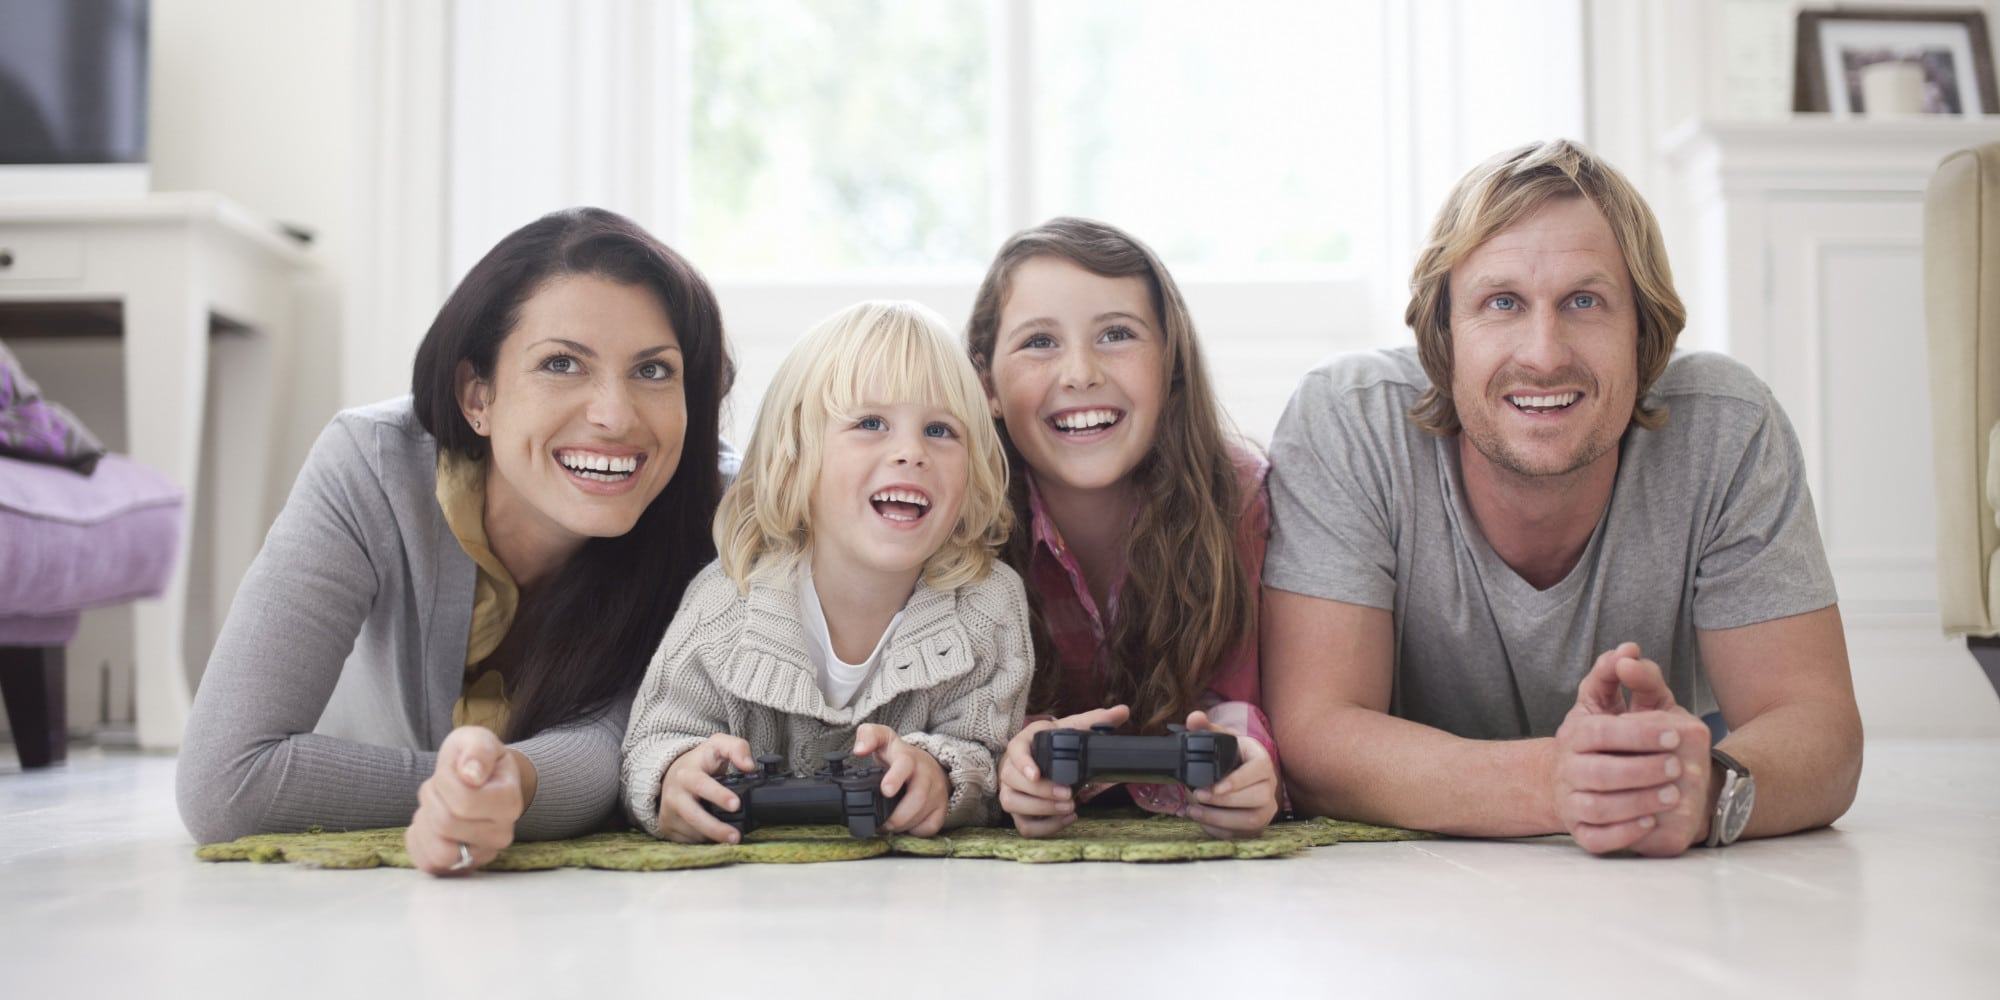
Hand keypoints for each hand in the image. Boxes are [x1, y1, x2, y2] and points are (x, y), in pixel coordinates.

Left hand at [407, 725, 528, 875]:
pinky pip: (428, 865)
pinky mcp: (460, 868)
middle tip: (439, 787)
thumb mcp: (476, 739)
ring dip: (425, 823)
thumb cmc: (474, 759)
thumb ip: (478, 749)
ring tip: (434, 806)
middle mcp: (501, 835)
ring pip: (439, 853)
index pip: (463, 802)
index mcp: (509, 803)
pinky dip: (420, 842)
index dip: (444, 781)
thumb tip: (471, 775)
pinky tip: (428, 824)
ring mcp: (481, 855)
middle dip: (431, 798)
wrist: (478, 780)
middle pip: (446, 825)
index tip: (451, 769)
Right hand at [657, 733, 757, 843]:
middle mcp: (674, 794)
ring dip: (713, 837)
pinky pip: (687, 840)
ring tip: (730, 836)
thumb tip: (749, 766)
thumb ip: (737, 748)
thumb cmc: (699, 762)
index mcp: (687, 774)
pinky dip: (703, 840)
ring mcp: (668, 812)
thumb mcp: (718, 745)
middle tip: (736, 836)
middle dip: (716, 829)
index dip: (718, 795)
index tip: (736, 804)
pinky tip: (714, 836)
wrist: (671, 773)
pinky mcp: (666, 826)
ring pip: (692, 832)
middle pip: (694, 816)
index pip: (702, 784)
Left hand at [853, 724, 949, 835]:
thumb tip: (859, 750)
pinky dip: (915, 831)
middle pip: (917, 798)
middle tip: (881, 823)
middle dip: (896, 816)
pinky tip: (905, 825)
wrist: (928, 764)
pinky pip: (931, 826)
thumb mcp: (883, 739)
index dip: (895, 777)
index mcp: (907, 757)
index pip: (905, 764)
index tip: (885, 790)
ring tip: (888, 826)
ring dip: (902, 825)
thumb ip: (868, 736)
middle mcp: (926, 773)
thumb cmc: (899, 756)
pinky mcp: (942, 807)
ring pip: (923, 814)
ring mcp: (937, 791)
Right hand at [997, 705, 1129, 837]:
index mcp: (1022, 744)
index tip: (1036, 774)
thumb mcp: (1072, 728)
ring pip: (1013, 804)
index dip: (1023, 764)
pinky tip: (1067, 819)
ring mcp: (1010, 791)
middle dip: (1041, 792)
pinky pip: (1024, 826)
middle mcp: (1010, 769)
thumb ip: (1096, 720)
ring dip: (1042, 810)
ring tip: (1070, 808)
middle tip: (1069, 795)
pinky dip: (1045, 827)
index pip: (1015, 752)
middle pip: (1013, 782)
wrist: (1044, 756)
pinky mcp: (1018, 812)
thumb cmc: (1055, 742)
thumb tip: (1122, 711)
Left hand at [1184, 710, 1279, 838]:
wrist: (1240, 773)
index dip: (1237, 781)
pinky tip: (1202, 822)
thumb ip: (1205, 727)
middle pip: (1256, 798)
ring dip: (1220, 819)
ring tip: (1194, 811)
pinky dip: (1220, 831)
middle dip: (1224, 802)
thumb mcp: (1221, 738)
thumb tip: (1193, 718)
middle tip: (1198, 797)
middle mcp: (1271, 785)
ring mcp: (1267, 808)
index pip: (1258, 771)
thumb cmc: (1231, 755)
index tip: (1215, 786)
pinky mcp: (1258, 825)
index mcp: (1262, 761)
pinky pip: (1243, 833)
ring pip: (1251, 820)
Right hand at [1552, 643, 1712, 856]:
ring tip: (1673, 795)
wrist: (1576, 780)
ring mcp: (1571, 802)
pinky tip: (1650, 822)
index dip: (1638, 733)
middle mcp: (1567, 769)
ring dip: (1638, 803)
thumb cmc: (1606, 738)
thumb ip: (1621, 674)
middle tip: (1677, 768)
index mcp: (1575, 734)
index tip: (1675, 734)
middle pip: (1598, 772)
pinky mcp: (1581, 832)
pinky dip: (1623, 833)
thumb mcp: (1612, 702)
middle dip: (1641, 770)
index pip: (1601, 732)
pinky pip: (1597, 838)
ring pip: (1598, 808)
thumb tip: (1629, 649)